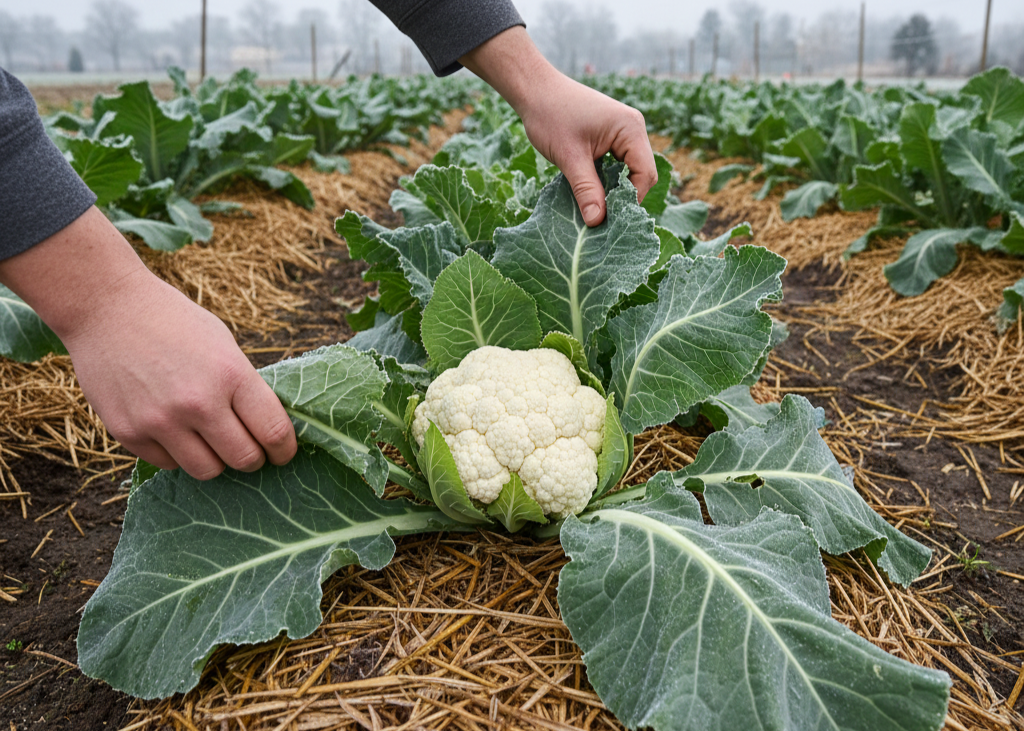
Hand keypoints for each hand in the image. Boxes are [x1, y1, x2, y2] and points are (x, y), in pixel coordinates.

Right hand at [0, 207, 296, 478]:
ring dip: (216, 461)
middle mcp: (198, 403)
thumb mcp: (224, 346)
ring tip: (211, 441)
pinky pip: (168, 464)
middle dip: (253, 459)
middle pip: (244, 460)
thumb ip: (245, 388)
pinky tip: (175, 431)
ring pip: (207, 471)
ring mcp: (161, 421)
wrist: (108, 308)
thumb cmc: (175, 323)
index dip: (284, 450)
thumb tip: (268, 430)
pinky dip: (178, 454)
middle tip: (249, 451)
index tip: (283, 453)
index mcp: (231, 375)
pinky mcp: (130, 432)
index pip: (274, 432)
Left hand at [460, 26, 656, 226]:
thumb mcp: (569, 158)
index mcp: (630, 129)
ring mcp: (623, 132)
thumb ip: (586, 190)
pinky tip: (591, 191)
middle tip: (600, 216)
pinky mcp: (611, 137)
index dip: (629, 200)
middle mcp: (633, 129)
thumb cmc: (550, 116)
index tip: (607, 218)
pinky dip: (607, 180)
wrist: (534, 90)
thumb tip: (597, 222)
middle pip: (641, 174)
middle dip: (622, 196)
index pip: (645, 175)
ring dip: (613, 189)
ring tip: (594, 206)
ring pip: (629, 172)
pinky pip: (617, 165)